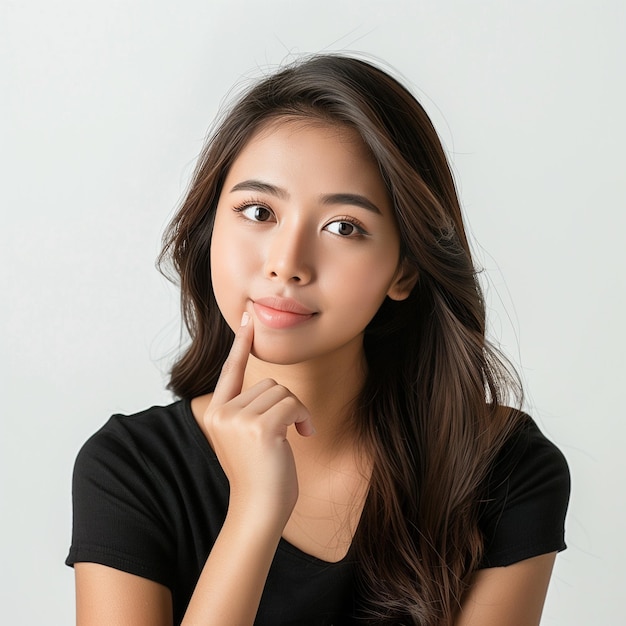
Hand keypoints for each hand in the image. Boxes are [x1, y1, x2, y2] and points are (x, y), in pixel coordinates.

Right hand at [203, 312, 314, 524]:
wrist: (259, 510)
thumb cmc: (259, 475)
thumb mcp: (246, 437)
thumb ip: (248, 410)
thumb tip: (270, 389)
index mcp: (215, 413)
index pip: (229, 370)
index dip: (240, 344)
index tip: (248, 318)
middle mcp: (221, 412)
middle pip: (267, 382)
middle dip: (285, 403)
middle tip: (289, 429)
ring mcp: (238, 420)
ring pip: (281, 392)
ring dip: (295, 411)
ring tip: (292, 435)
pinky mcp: (259, 427)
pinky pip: (292, 404)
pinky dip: (303, 417)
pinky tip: (302, 435)